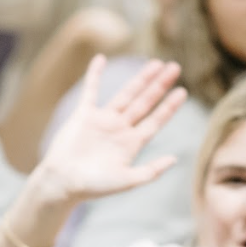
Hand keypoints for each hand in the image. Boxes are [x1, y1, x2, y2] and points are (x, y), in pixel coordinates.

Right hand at [32, 55, 187, 205]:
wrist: (62, 183)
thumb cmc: (93, 187)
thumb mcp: (127, 181)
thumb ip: (151, 171)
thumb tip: (175, 159)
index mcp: (131, 144)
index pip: (155, 121)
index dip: (169, 107)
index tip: (182, 91)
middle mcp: (120, 129)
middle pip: (145, 102)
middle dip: (159, 85)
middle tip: (175, 67)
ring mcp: (102, 120)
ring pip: (126, 94)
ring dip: (140, 78)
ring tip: (156, 63)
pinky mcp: (83, 115)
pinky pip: (90, 91)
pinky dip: (95, 75)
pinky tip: (101, 59)